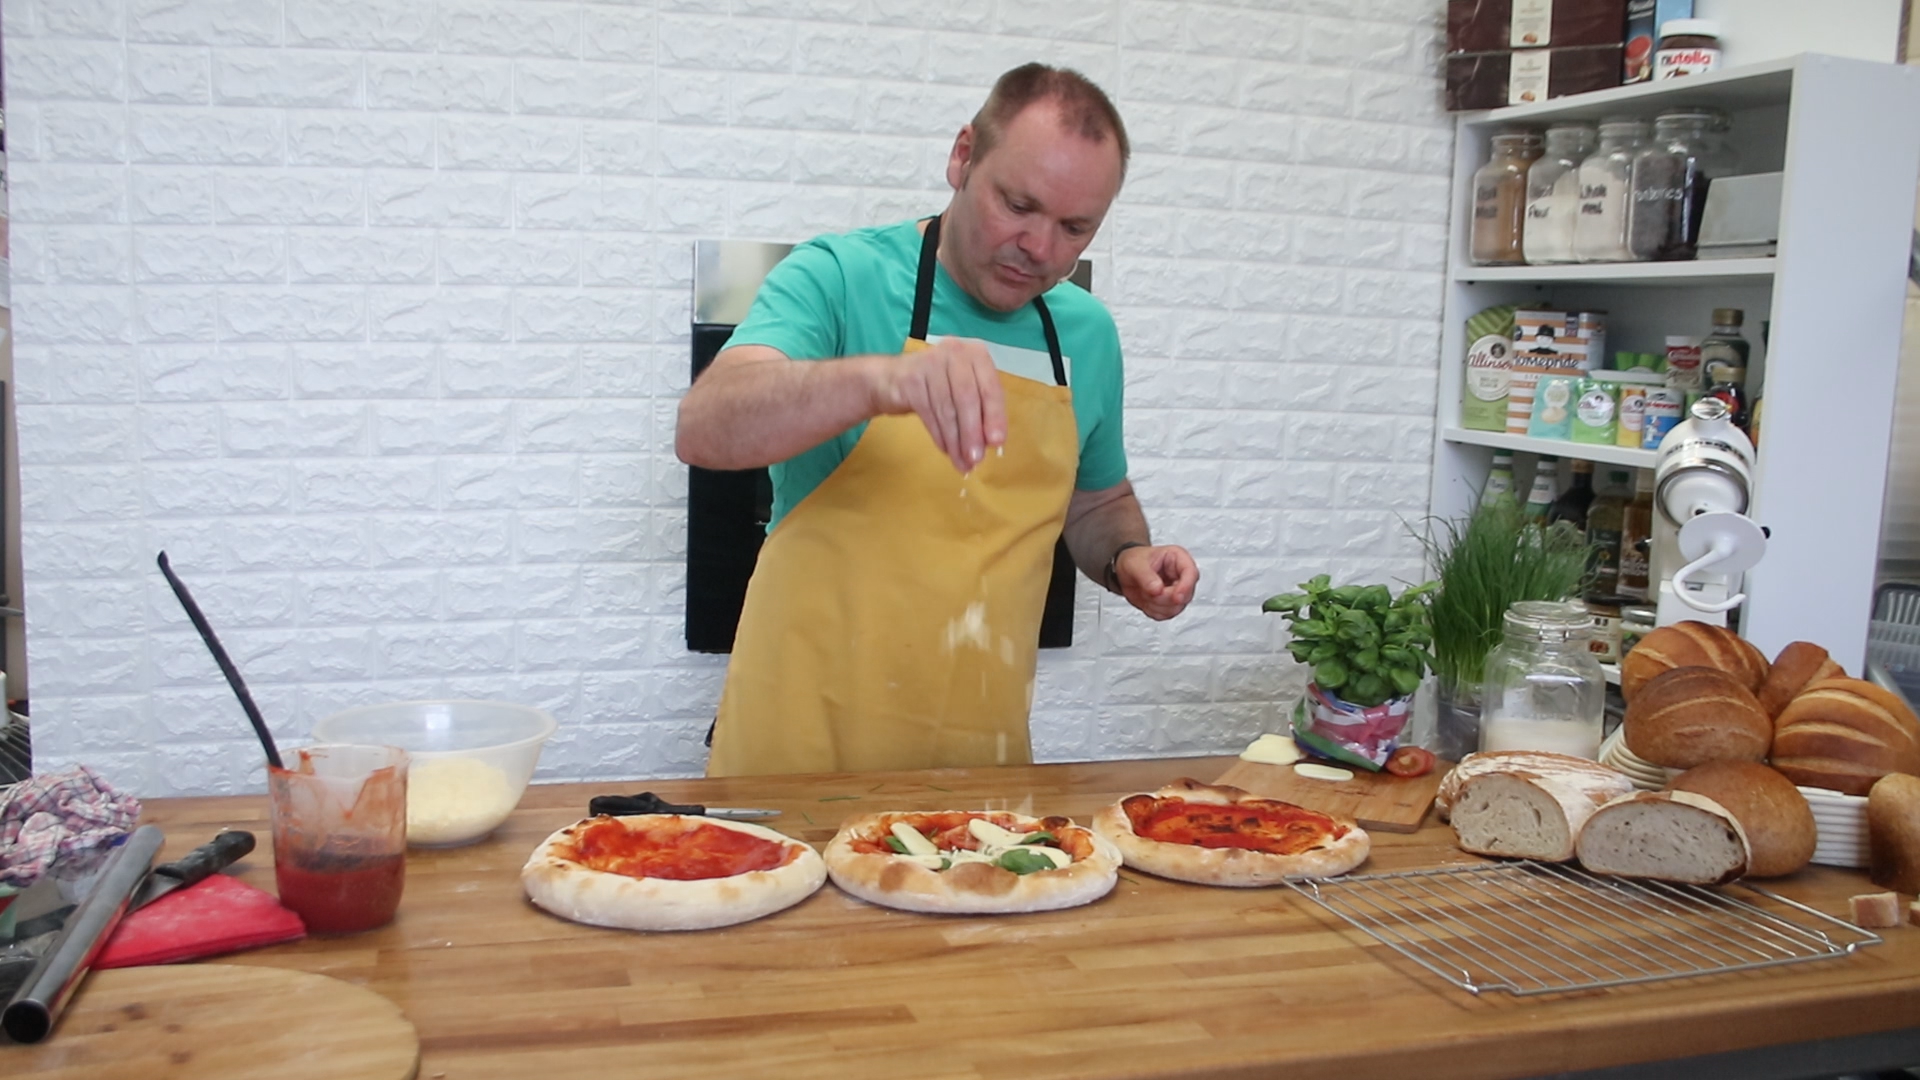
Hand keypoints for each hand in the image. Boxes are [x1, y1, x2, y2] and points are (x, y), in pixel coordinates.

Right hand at [867, 337, 1005, 472]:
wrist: (892, 379)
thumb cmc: (938, 387)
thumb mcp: (964, 394)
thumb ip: (981, 412)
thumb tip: (991, 444)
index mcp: (976, 354)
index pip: (990, 387)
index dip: (994, 416)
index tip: (997, 442)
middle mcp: (955, 352)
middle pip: (967, 398)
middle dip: (973, 432)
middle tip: (976, 459)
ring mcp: (930, 363)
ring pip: (947, 408)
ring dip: (956, 440)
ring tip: (962, 463)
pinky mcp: (910, 379)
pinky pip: (928, 412)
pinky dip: (939, 435)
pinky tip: (945, 450)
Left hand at [1113, 544, 1198, 620]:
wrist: (1126, 572)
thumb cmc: (1134, 560)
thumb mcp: (1135, 564)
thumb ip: (1146, 577)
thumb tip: (1158, 589)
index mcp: (1177, 559)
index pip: (1191, 573)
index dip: (1186, 587)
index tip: (1175, 597)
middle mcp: (1181, 576)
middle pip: (1185, 595)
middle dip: (1163, 597)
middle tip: (1147, 590)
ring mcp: (1177, 591)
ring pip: (1176, 608)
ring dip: (1156, 605)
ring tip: (1145, 593)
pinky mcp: (1171, 604)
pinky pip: (1167, 615)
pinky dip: (1154, 611)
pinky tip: (1147, 600)